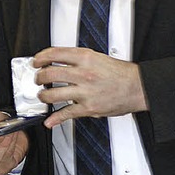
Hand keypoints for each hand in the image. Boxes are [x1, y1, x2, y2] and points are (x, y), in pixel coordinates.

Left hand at [33, 47, 147, 126]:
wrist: (138, 87)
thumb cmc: (120, 73)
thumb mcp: (97, 57)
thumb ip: (77, 59)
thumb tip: (58, 61)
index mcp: (85, 58)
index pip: (54, 54)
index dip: (40, 58)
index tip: (36, 62)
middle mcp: (83, 74)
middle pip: (49, 74)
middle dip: (39, 78)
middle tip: (38, 80)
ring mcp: (85, 92)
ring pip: (52, 94)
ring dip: (43, 96)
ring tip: (43, 96)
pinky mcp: (88, 108)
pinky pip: (66, 113)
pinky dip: (55, 119)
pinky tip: (49, 120)